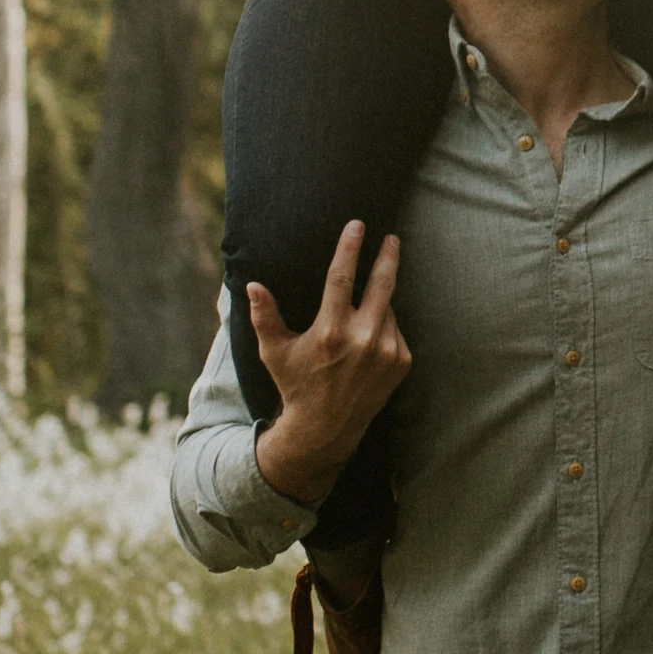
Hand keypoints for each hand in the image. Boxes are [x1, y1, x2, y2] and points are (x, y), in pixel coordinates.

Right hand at [247, 223, 409, 506]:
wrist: (326, 429)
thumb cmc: (295, 384)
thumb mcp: (274, 352)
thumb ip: (264, 316)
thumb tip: (251, 284)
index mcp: (330, 331)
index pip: (342, 277)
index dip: (350, 247)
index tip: (357, 224)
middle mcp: (362, 339)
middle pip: (382, 283)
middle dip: (387, 255)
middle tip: (391, 237)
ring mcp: (386, 352)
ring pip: (387, 308)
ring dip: (378, 301)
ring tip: (360, 312)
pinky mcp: (401, 363)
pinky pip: (395, 330)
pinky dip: (384, 325)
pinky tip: (368, 337)